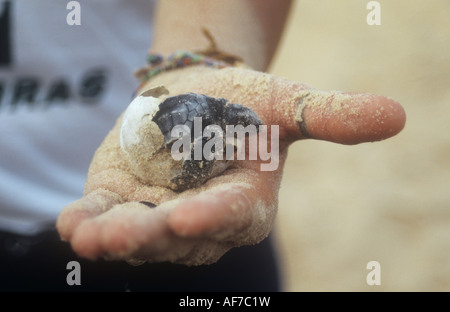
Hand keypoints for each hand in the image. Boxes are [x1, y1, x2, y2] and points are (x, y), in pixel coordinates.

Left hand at [56, 66, 404, 264]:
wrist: (200, 98)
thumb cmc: (249, 104)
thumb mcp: (289, 104)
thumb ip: (333, 116)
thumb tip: (397, 115)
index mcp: (244, 201)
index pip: (231, 216)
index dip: (212, 218)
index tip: (187, 218)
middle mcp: (201, 218)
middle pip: (178, 235)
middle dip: (150, 236)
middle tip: (120, 235)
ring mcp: (159, 212)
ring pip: (138, 234)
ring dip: (113, 237)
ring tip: (87, 236)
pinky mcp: (125, 199)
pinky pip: (104, 216)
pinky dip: (86, 222)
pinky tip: (71, 223)